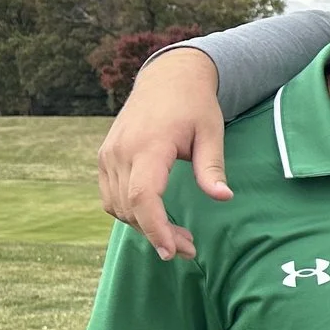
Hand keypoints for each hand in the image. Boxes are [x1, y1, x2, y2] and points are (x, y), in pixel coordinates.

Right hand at [98, 47, 226, 259]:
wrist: (167, 78)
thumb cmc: (195, 105)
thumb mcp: (212, 132)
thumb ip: (212, 167)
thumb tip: (223, 197)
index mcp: (149, 145)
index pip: (144, 196)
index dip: (156, 228)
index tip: (173, 251)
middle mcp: (121, 151)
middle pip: (131, 207)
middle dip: (158, 234)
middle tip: (190, 250)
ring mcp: (109, 154)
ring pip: (118, 206)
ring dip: (144, 227)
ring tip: (179, 238)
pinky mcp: (105, 157)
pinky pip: (111, 196)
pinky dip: (131, 213)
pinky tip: (157, 219)